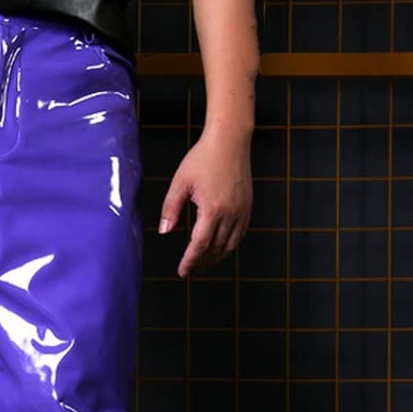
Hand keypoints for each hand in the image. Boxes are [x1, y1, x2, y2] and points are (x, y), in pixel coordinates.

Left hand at [160, 129, 252, 277]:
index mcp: (212, 209)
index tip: (182, 271)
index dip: (190, 261)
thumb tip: (164, 231)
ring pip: (230, 245)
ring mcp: (242, 211)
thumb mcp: (180, 183)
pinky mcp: (248, 207)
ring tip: (202, 264)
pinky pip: (239, 234)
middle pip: (215, 249)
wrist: (229, 140)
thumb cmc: (203, 158)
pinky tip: (218, 248)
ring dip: (216, 258)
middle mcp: (230, 213)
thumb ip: (170, 209)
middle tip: (189, 270)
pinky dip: (228, 245)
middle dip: (201, 263)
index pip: (199, 245)